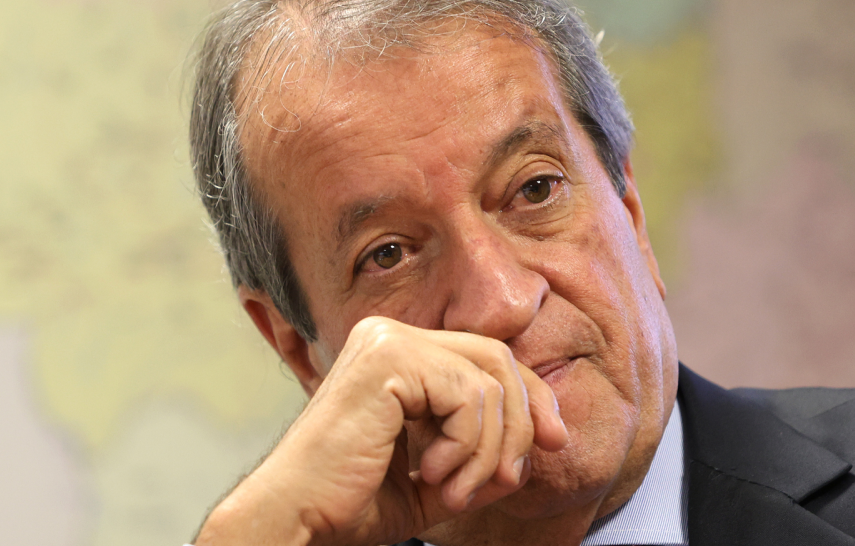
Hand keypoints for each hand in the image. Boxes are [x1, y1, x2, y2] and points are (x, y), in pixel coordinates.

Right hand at [195, 316, 568, 545]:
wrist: (301, 518)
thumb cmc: (354, 504)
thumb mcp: (439, 476)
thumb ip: (482, 451)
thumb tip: (542, 436)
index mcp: (395, 355)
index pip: (486, 357)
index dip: (529, 398)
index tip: (552, 442)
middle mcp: (389, 335)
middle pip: (497, 358)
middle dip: (521, 422)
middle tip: (506, 479)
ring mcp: (386, 341)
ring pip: (489, 381)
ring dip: (487, 450)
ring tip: (452, 490)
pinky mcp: (389, 360)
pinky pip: (469, 395)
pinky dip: (467, 446)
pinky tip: (430, 473)